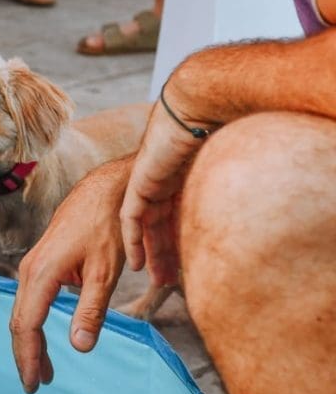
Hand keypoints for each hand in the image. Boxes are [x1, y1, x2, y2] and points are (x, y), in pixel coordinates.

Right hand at [9, 159, 130, 393]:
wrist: (104, 190)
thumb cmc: (106, 226)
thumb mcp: (104, 273)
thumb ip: (90, 311)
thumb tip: (79, 347)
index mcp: (41, 273)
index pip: (27, 325)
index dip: (29, 357)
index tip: (34, 383)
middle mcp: (30, 270)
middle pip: (19, 321)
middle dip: (26, 354)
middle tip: (36, 384)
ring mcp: (33, 265)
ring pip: (22, 310)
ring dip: (30, 340)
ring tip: (43, 368)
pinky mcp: (41, 262)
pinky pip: (29, 299)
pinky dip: (33, 323)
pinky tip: (43, 335)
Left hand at [120, 83, 209, 286]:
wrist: (195, 110)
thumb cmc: (219, 131)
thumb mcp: (223, 168)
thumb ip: (228, 189)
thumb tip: (261, 205)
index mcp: (182, 178)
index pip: (179, 216)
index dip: (181, 243)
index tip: (187, 267)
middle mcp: (164, 181)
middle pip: (160, 225)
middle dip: (164, 254)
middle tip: (167, 282)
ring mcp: (148, 181)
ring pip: (145, 226)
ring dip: (150, 253)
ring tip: (155, 280)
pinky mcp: (138, 183)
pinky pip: (131, 218)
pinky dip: (134, 241)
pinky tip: (136, 263)